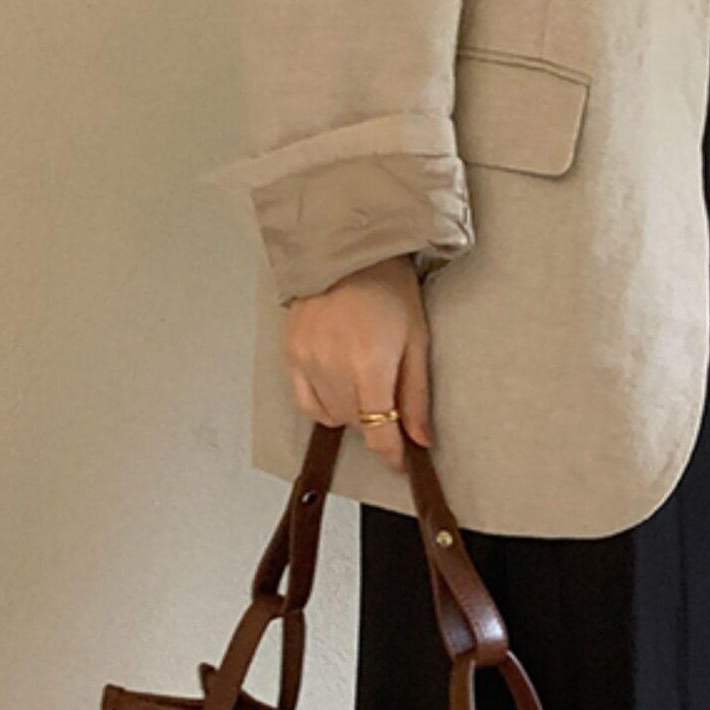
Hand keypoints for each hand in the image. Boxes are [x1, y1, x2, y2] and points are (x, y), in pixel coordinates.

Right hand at [281, 256, 432, 476]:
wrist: (349, 250)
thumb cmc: (388, 287)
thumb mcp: (416, 340)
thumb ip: (416, 395)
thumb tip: (419, 437)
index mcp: (370, 364)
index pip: (378, 431)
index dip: (390, 453)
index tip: (399, 459)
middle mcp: (333, 366)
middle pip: (355, 425)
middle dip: (375, 422)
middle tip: (386, 394)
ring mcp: (307, 360)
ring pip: (330, 416)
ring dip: (349, 411)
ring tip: (362, 377)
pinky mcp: (290, 353)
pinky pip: (305, 402)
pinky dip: (323, 403)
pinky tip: (337, 383)